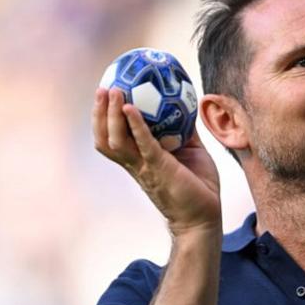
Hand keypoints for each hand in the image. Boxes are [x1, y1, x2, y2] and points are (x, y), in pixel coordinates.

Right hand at [92, 88, 221, 234]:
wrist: (204, 216)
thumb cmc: (198, 186)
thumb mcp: (192, 151)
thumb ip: (185, 131)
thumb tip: (188, 106)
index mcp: (140, 160)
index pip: (113, 138)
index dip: (104, 118)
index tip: (106, 95)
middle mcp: (136, 164)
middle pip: (105, 138)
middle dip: (100, 114)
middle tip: (103, 89)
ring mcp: (145, 167)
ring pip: (117, 141)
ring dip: (112, 115)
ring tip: (113, 92)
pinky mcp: (159, 169)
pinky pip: (143, 144)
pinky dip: (135, 125)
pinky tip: (131, 108)